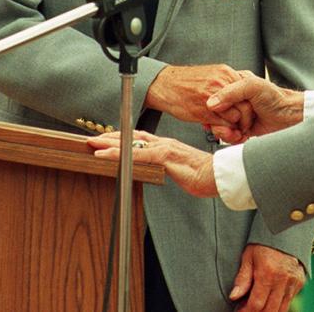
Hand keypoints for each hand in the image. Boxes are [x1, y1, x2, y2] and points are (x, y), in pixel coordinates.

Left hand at [85, 130, 217, 197]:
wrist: (220, 176)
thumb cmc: (206, 176)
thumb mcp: (184, 170)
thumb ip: (173, 168)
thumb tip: (166, 171)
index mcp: (169, 146)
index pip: (141, 138)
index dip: (124, 136)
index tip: (108, 137)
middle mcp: (164, 143)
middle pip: (132, 136)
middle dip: (111, 136)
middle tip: (93, 137)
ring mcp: (164, 149)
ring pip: (131, 143)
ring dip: (110, 143)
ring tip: (93, 143)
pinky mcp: (164, 158)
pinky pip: (136, 154)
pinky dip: (118, 154)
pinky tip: (105, 155)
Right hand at [146, 64, 246, 126]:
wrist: (164, 85)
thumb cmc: (186, 82)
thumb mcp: (212, 75)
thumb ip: (227, 84)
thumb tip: (242, 97)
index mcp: (225, 73)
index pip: (248, 92)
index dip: (248, 105)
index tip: (247, 114)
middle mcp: (221, 83)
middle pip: (245, 106)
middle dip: (245, 119)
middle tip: (242, 125)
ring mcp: (213, 97)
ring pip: (235, 118)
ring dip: (235, 127)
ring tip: (232, 129)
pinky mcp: (203, 111)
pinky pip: (222, 125)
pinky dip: (224, 131)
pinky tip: (219, 129)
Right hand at [206, 76, 304, 143]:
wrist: (290, 118)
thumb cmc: (275, 97)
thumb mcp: (252, 87)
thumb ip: (230, 92)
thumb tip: (210, 104)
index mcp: (233, 84)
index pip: (212, 97)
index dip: (212, 108)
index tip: (215, 113)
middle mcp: (234, 100)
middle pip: (214, 114)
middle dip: (221, 123)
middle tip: (233, 125)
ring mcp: (237, 115)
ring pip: (220, 126)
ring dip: (226, 133)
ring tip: (238, 133)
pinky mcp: (242, 128)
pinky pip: (228, 136)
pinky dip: (232, 139)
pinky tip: (241, 137)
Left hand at [228, 244, 304, 311]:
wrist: (286, 230)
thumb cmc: (263, 242)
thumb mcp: (248, 256)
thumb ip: (242, 278)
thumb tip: (233, 297)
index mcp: (268, 273)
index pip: (256, 304)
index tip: (238, 311)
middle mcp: (283, 280)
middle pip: (269, 311)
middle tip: (246, 310)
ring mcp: (294, 282)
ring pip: (281, 309)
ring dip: (268, 311)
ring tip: (256, 306)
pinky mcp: (300, 282)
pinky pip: (288, 301)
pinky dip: (278, 305)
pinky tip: (268, 299)